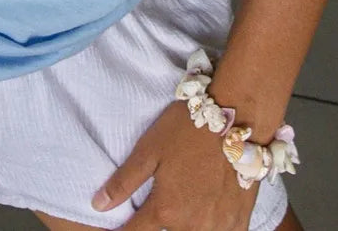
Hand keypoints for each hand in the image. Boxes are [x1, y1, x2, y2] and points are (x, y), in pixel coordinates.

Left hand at [92, 102, 258, 229]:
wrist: (238, 117)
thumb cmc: (190, 128)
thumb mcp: (150, 149)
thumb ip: (124, 182)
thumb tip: (98, 206)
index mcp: (166, 210)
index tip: (119, 228)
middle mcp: (192, 226)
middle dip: (157, 226)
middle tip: (160, 204)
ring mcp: (218, 227)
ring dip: (182, 227)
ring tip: (181, 206)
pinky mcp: (239, 223)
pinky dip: (208, 228)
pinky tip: (204, 213)